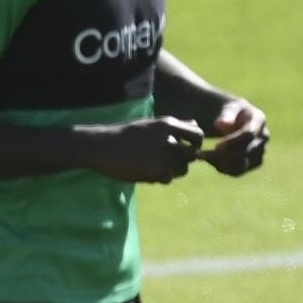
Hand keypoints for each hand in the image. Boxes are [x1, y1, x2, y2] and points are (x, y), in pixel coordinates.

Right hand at [89, 116, 203, 183]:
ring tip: (161, 168)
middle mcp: (167, 139)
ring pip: (183, 169)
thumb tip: (195, 124)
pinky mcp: (152, 171)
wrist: (104, 146)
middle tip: (172, 161)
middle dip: (185, 160)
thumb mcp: (152, 124)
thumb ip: (176, 124)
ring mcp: (160, 156)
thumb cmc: (128, 134)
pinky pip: (168, 179)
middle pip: (192, 155)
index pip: (198, 135)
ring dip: (174, 171)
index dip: (195, 143)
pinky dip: (162, 178)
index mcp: (168, 124)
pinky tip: (151, 173)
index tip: (187, 147)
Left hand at [197, 99, 269, 176]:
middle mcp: (263, 136)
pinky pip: (239, 171)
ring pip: (242, 165)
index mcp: (259, 119)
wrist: (235, 119)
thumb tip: (220, 123)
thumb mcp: (228, 107)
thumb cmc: (231, 111)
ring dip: (221, 164)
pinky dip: (223, 169)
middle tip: (203, 154)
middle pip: (246, 152)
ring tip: (204, 157)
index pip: (249, 135)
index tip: (216, 146)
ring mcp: (260, 150)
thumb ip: (226, 114)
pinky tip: (210, 160)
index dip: (232, 142)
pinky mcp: (253, 162)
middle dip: (223, 155)